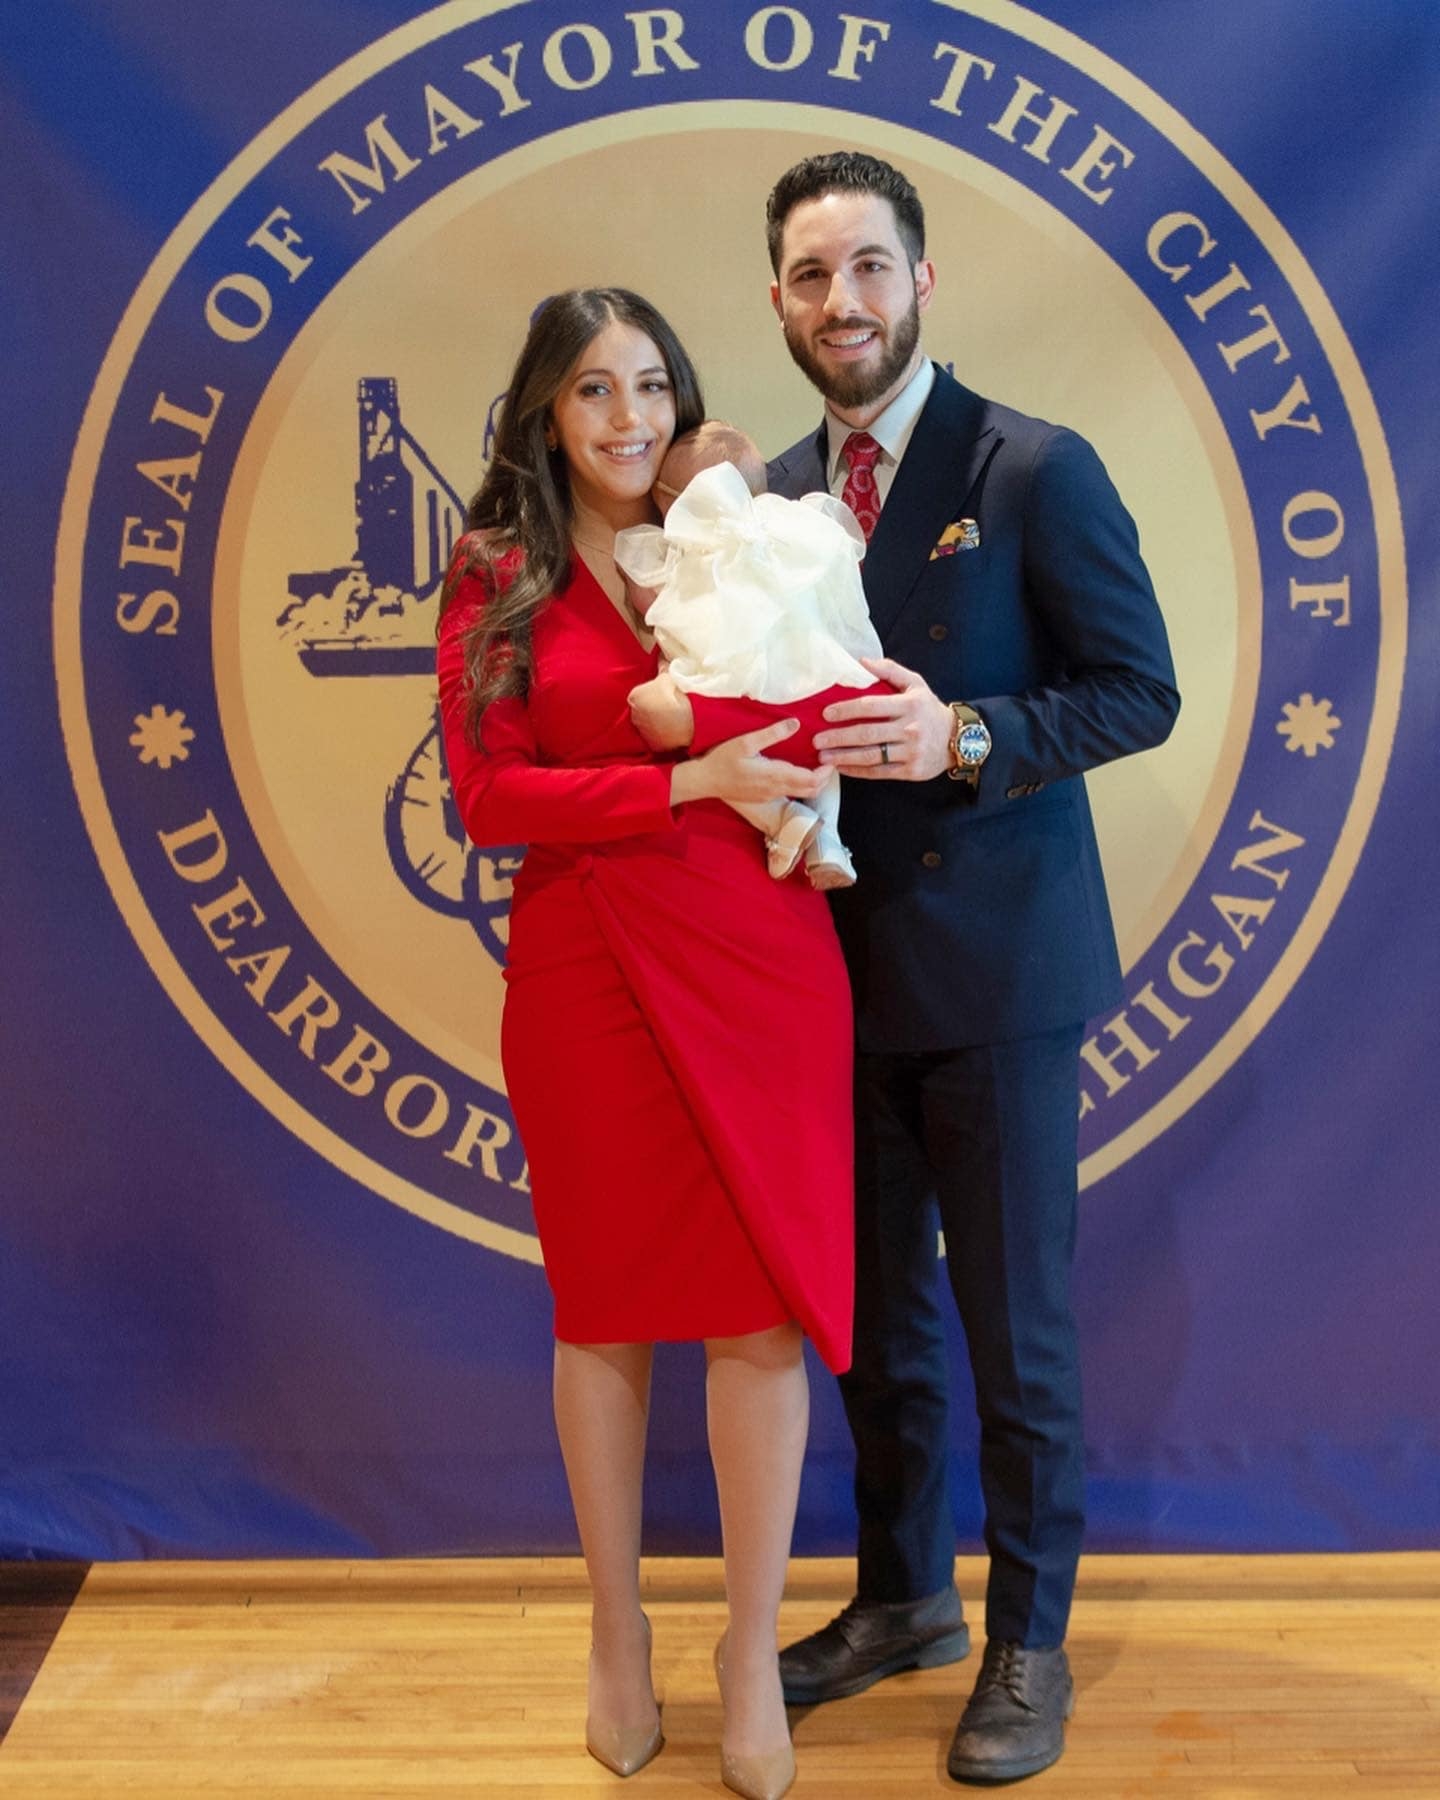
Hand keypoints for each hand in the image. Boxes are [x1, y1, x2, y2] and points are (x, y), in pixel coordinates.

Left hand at [629, 670, 694, 749]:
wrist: (688, 724)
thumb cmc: (677, 697)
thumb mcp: (670, 677)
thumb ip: (662, 666)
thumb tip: (661, 657)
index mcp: (634, 696)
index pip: (641, 691)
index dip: (654, 691)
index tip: (665, 692)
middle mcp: (633, 714)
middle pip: (643, 707)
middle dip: (654, 706)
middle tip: (670, 704)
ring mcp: (642, 731)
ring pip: (649, 723)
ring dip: (658, 720)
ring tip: (674, 717)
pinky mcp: (652, 745)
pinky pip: (656, 736)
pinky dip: (663, 733)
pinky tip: (674, 729)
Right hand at [671, 718, 827, 806]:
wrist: (705, 781)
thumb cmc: (722, 760)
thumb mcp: (746, 742)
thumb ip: (772, 733)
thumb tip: (795, 723)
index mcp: (774, 776)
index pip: (810, 780)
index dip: (825, 772)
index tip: (831, 759)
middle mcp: (775, 789)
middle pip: (810, 790)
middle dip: (824, 779)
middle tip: (829, 762)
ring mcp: (770, 796)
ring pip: (801, 794)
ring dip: (814, 782)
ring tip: (818, 766)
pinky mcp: (763, 797)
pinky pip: (789, 793)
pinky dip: (801, 785)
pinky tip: (798, 771)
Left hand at [812, 656, 954, 780]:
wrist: (958, 739)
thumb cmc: (928, 709)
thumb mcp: (915, 684)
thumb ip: (889, 670)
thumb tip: (861, 661)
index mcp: (909, 704)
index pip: (871, 706)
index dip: (846, 710)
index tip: (826, 713)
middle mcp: (910, 728)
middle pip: (867, 733)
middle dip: (838, 737)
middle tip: (817, 740)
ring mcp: (911, 752)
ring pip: (871, 755)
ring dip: (843, 757)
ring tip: (823, 757)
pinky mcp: (911, 771)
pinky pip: (879, 772)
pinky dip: (858, 771)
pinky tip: (842, 767)